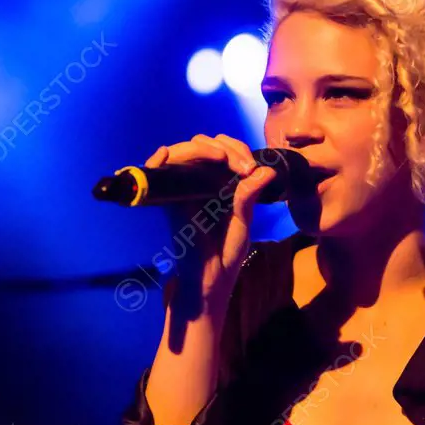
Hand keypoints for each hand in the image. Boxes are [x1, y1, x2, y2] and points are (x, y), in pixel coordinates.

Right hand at [144, 133, 276, 311]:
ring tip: (220, 158)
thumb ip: (248, 194)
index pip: (224, 150)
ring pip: (184, 151)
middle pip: (204, 144)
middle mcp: (200, 182)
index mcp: (220, 184)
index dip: (237, 149)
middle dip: (224, 146)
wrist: (208, 280)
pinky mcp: (167, 200)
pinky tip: (168, 155)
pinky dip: (160, 159)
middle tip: (242, 166)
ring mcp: (182, 189)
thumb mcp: (243, 221)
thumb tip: (266, 170)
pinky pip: (158, 172)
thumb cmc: (226, 254)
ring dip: (201, 148)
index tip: (251, 167)